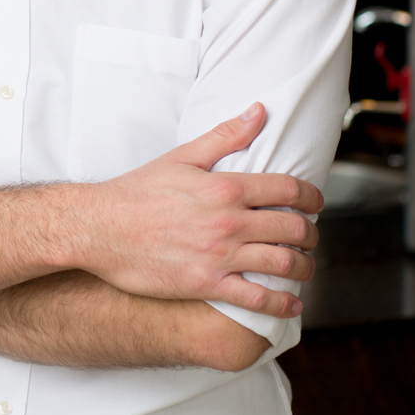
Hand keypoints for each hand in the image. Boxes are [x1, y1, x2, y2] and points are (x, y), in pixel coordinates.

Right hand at [69, 104, 323, 318]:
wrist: (98, 229)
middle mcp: (228, 222)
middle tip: (311, 237)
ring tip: (303, 266)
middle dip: (312, 234)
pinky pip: (257, 298)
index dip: (312, 197)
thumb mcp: (181, 157)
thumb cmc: (136, 191)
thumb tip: (258, 112)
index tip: (316, 203)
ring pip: (283, 264)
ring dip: (303, 267)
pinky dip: (282, 302)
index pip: (287, 189)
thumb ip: (225, 136)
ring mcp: (219, 256)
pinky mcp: (207, 284)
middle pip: (293, 229)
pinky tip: (290, 302)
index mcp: (224, 187)